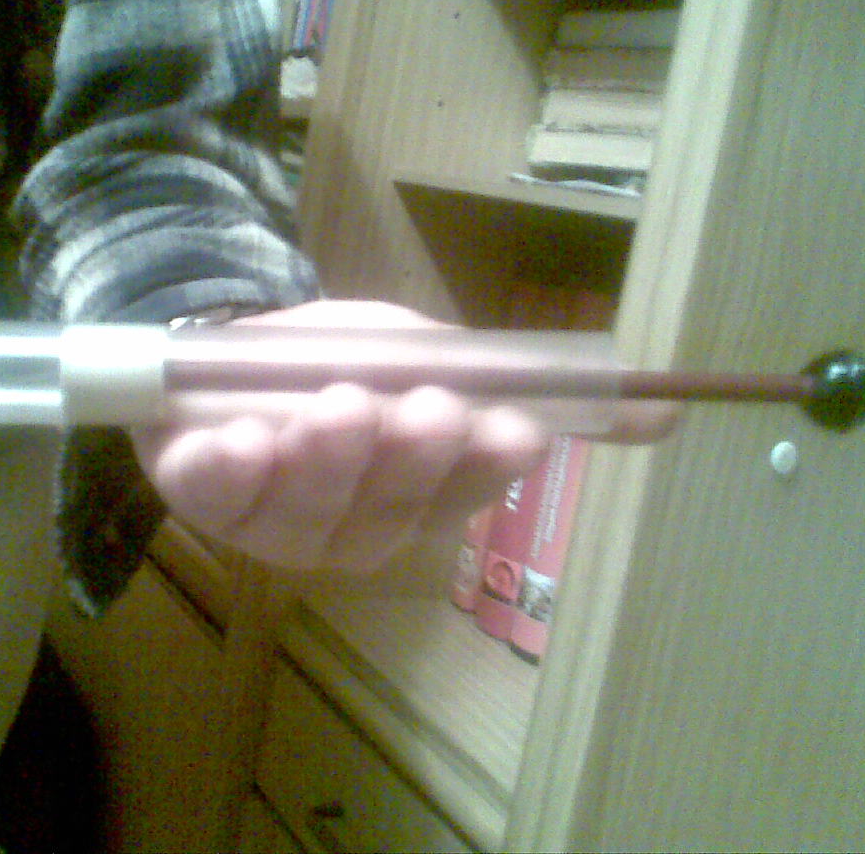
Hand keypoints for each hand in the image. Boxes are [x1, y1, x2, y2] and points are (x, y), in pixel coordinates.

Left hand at [130, 300, 675, 572]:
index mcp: (413, 497)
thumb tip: (665, 413)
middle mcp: (347, 525)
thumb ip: (525, 388)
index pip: (458, 496)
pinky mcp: (199, 494)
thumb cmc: (343, 359)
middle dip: (407, 460)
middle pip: (383, 512)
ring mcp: (269, 520)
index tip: (514, 429)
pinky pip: (210, 496)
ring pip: (304, 510)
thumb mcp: (435, 359)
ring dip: (326, 461)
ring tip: (338, 407)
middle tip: (426, 407)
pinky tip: (235, 441)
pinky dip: (224, 470)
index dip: (485, 469)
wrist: (233, 338)